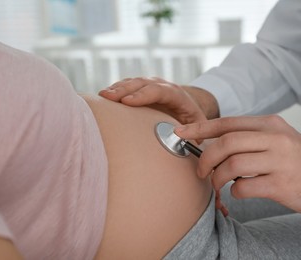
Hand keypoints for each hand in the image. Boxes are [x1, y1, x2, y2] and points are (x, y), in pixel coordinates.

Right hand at [99, 77, 217, 123]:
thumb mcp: (198, 122)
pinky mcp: (139, 88)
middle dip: (124, 90)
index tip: (128, 102)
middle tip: (108, 97)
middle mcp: (161, 85)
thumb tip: (194, 142)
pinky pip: (126, 85)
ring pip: (131, 83)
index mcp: (175, 94)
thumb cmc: (190, 116)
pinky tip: (103, 96)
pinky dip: (115, 90)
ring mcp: (149, 85)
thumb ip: (196, 131)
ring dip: (116, 88)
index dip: (142, 95)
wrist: (185, 103)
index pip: (158, 91)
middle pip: (141, 84)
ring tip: (102, 95)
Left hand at [175, 115, 300, 213]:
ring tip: (218, 184)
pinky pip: (244, 187)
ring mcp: (279, 161)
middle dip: (205, 158)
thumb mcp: (277, 138)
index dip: (200, 128)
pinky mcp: (282, 184)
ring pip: (232, 165)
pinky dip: (235, 191)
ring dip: (217, 178)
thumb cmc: (298, 160)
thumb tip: (212, 144)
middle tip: (200, 171)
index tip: (181, 132)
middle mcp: (275, 138)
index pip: (227, 122)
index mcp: (270, 124)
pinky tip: (240, 192)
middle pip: (226, 143)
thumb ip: (249, 137)